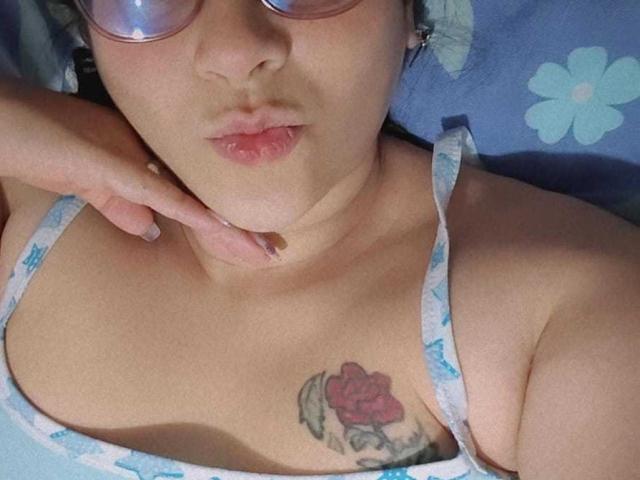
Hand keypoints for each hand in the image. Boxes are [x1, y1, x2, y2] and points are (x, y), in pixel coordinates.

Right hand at [0, 78, 275, 264]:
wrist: (16, 123)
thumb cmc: (54, 146)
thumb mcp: (96, 184)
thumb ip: (122, 204)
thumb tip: (152, 230)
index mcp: (152, 172)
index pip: (195, 206)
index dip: (223, 229)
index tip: (250, 249)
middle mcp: (155, 166)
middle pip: (204, 206)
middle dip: (237, 235)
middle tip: (270, 256)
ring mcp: (139, 165)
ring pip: (193, 203)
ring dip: (227, 231)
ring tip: (261, 251)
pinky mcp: (116, 168)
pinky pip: (160, 194)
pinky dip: (190, 212)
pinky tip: (219, 228)